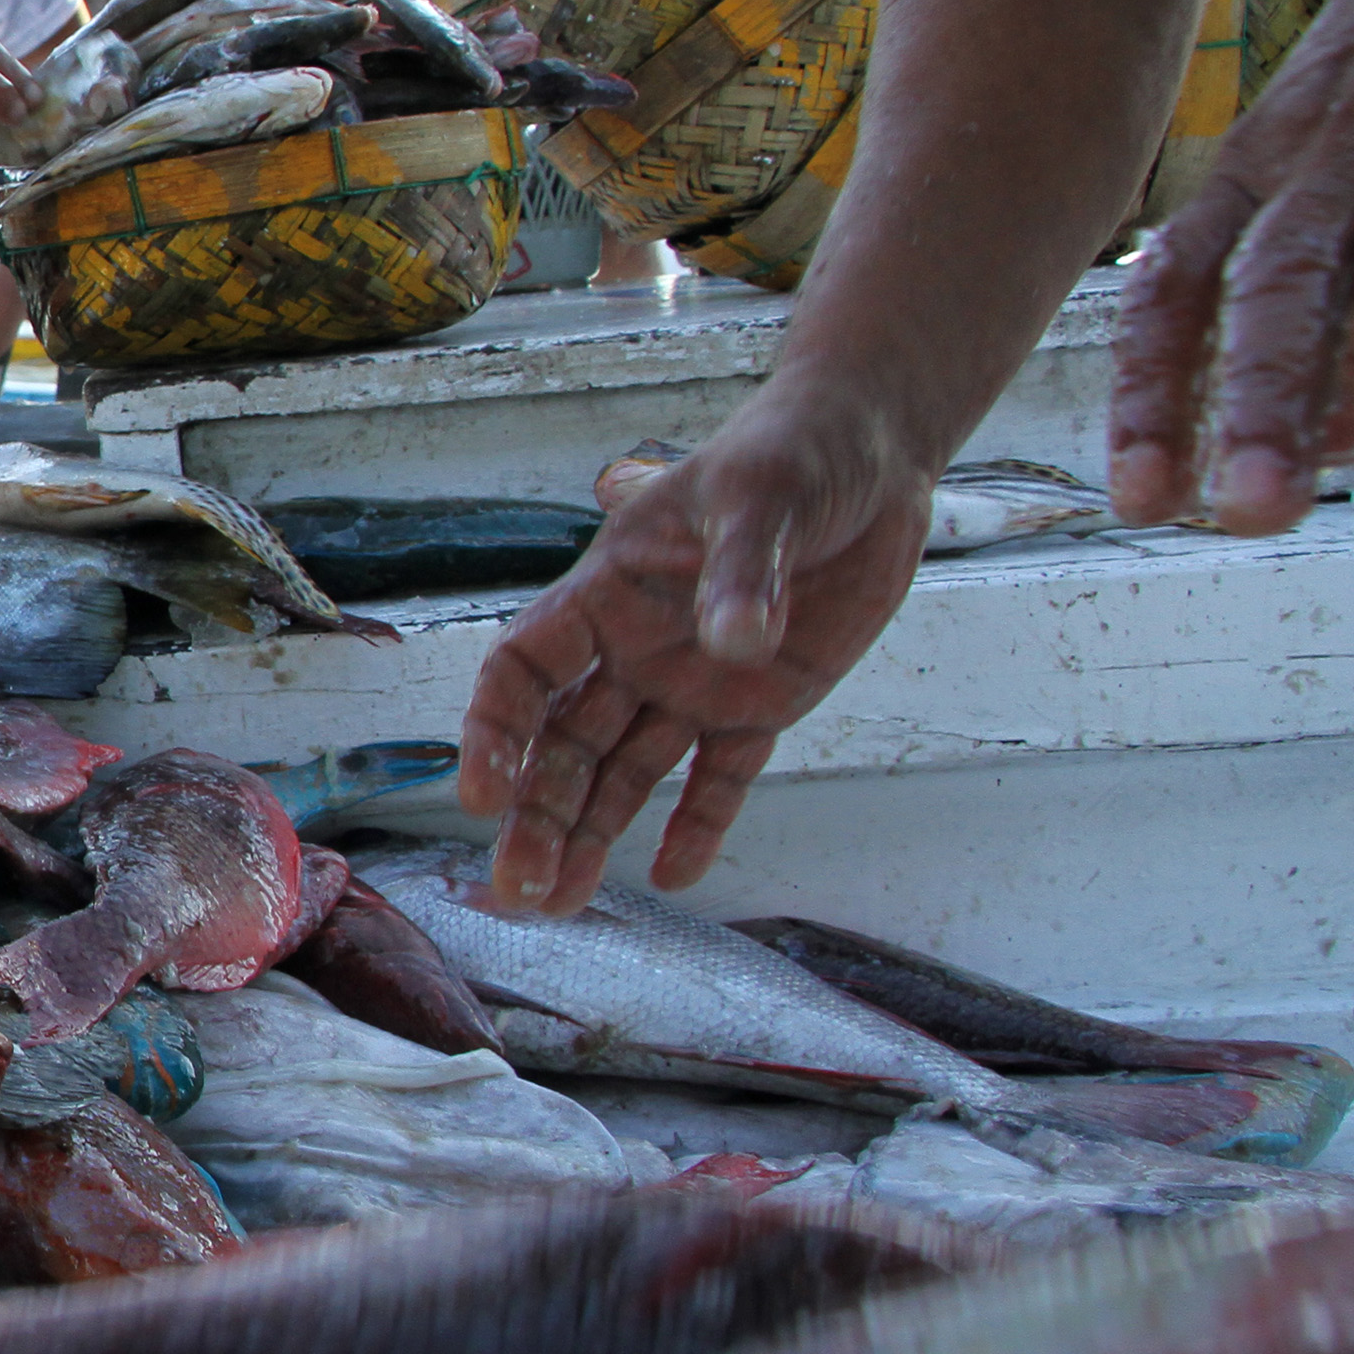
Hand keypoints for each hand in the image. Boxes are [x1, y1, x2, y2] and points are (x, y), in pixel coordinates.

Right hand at [456, 388, 931, 913]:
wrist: (870, 452)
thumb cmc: (795, 452)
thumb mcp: (764, 497)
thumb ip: (742, 574)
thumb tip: (733, 650)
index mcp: (609, 591)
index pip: (525, 670)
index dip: (496, 732)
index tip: (483, 795)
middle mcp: (634, 648)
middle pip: (564, 742)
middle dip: (536, 815)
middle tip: (520, 891)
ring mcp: (692, 682)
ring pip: (624, 771)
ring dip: (590, 832)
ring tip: (562, 901)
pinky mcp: (758, 706)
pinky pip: (718, 777)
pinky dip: (697, 823)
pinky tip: (674, 875)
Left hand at [1111, 0, 1353, 530]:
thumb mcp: (1329, 169)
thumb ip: (1326, 313)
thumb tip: (1325, 442)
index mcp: (1261, 169)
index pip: (1182, 288)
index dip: (1157, 393)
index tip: (1141, 501)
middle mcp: (1331, 153)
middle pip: (1285, 286)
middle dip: (1264, 404)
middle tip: (1251, 518)